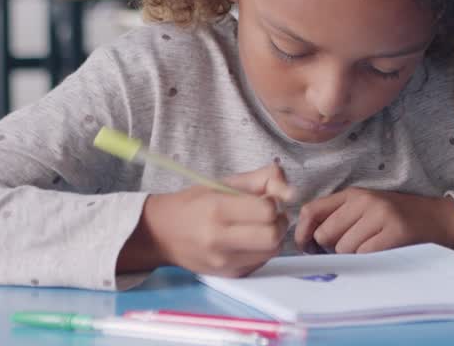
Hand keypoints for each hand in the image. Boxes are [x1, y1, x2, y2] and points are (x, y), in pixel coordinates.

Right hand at [121, 163, 292, 276]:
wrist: (161, 233)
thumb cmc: (194, 203)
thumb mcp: (224, 181)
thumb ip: (262, 178)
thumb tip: (292, 192)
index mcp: (217, 209)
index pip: (267, 209)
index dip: (274, 201)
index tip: (267, 197)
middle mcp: (220, 240)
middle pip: (273, 235)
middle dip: (278, 221)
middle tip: (269, 214)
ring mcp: (225, 262)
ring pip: (272, 251)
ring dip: (274, 236)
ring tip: (260, 226)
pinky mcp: (230, 275)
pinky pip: (262, 262)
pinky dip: (263, 249)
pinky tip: (250, 240)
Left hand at [294, 188, 453, 254]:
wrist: (441, 219)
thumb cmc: (399, 219)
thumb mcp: (368, 209)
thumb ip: (340, 218)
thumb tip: (307, 242)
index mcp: (354, 194)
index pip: (312, 210)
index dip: (302, 233)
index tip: (307, 248)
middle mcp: (365, 201)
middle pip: (324, 234)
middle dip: (331, 250)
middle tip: (349, 251)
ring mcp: (381, 215)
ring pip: (343, 248)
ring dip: (353, 257)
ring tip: (372, 249)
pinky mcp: (395, 232)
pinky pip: (364, 255)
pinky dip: (369, 261)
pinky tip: (382, 254)